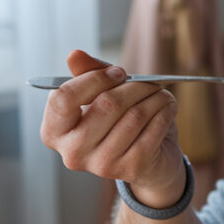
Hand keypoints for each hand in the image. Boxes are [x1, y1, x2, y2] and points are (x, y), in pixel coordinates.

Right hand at [39, 49, 184, 206]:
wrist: (148, 163)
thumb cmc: (119, 122)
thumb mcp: (100, 95)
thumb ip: (87, 74)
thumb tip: (74, 55)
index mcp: (55, 131)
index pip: (64, 97)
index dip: (94, 79)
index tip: (118, 73)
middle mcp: (72, 153)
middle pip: (106, 104)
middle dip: (135, 86)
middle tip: (149, 82)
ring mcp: (101, 164)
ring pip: (134, 115)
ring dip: (155, 97)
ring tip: (161, 94)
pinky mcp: (130, 169)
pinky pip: (153, 128)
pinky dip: (165, 112)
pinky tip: (168, 107)